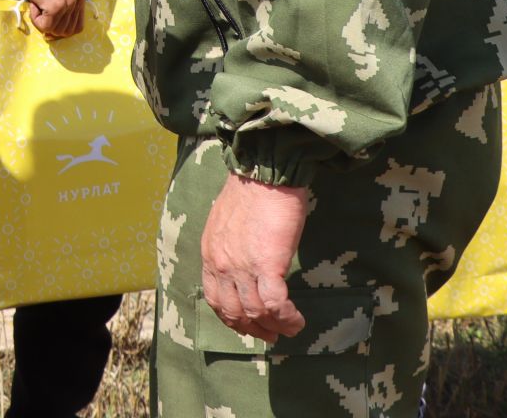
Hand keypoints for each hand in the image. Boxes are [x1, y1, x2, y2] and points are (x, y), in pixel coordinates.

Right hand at [21, 0, 85, 38]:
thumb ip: (65, 8)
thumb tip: (58, 32)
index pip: (77, 28)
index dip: (62, 28)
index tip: (50, 18)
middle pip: (66, 32)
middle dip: (52, 27)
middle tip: (41, 11)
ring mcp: (68, 3)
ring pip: (56, 30)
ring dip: (43, 22)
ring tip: (38, 5)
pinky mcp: (56, 6)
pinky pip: (45, 26)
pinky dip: (36, 20)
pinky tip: (34, 5)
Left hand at [200, 172, 309, 344]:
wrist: (265, 173)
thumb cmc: (252, 190)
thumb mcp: (227, 221)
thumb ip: (230, 245)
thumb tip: (244, 260)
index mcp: (210, 253)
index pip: (214, 298)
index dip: (231, 317)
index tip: (247, 324)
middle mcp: (221, 264)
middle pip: (233, 311)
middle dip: (252, 327)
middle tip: (270, 334)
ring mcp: (241, 266)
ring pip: (255, 311)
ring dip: (274, 326)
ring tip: (289, 328)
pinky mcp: (267, 264)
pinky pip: (275, 303)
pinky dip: (287, 317)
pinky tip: (297, 320)